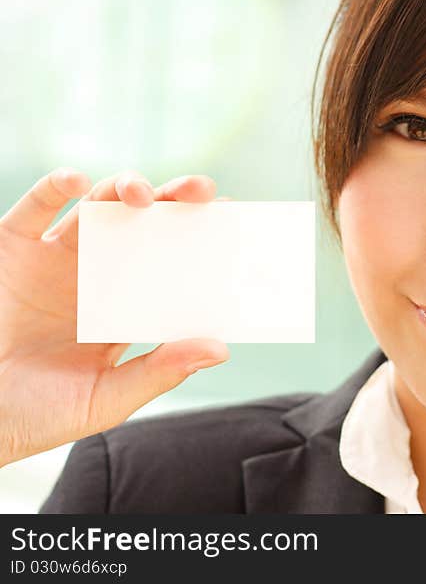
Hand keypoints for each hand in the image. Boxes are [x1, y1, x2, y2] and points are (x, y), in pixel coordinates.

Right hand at [0, 168, 232, 466]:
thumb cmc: (39, 414)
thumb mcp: (107, 398)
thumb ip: (160, 371)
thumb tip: (220, 348)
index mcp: (126, 307)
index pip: (173, 265)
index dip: (201, 242)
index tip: (233, 222)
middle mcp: (97, 275)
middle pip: (144, 225)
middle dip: (174, 202)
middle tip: (202, 190)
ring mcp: (56, 258)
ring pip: (99, 208)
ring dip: (124, 189)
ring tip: (143, 193)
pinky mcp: (13, 248)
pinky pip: (33, 208)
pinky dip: (54, 187)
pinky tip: (77, 181)